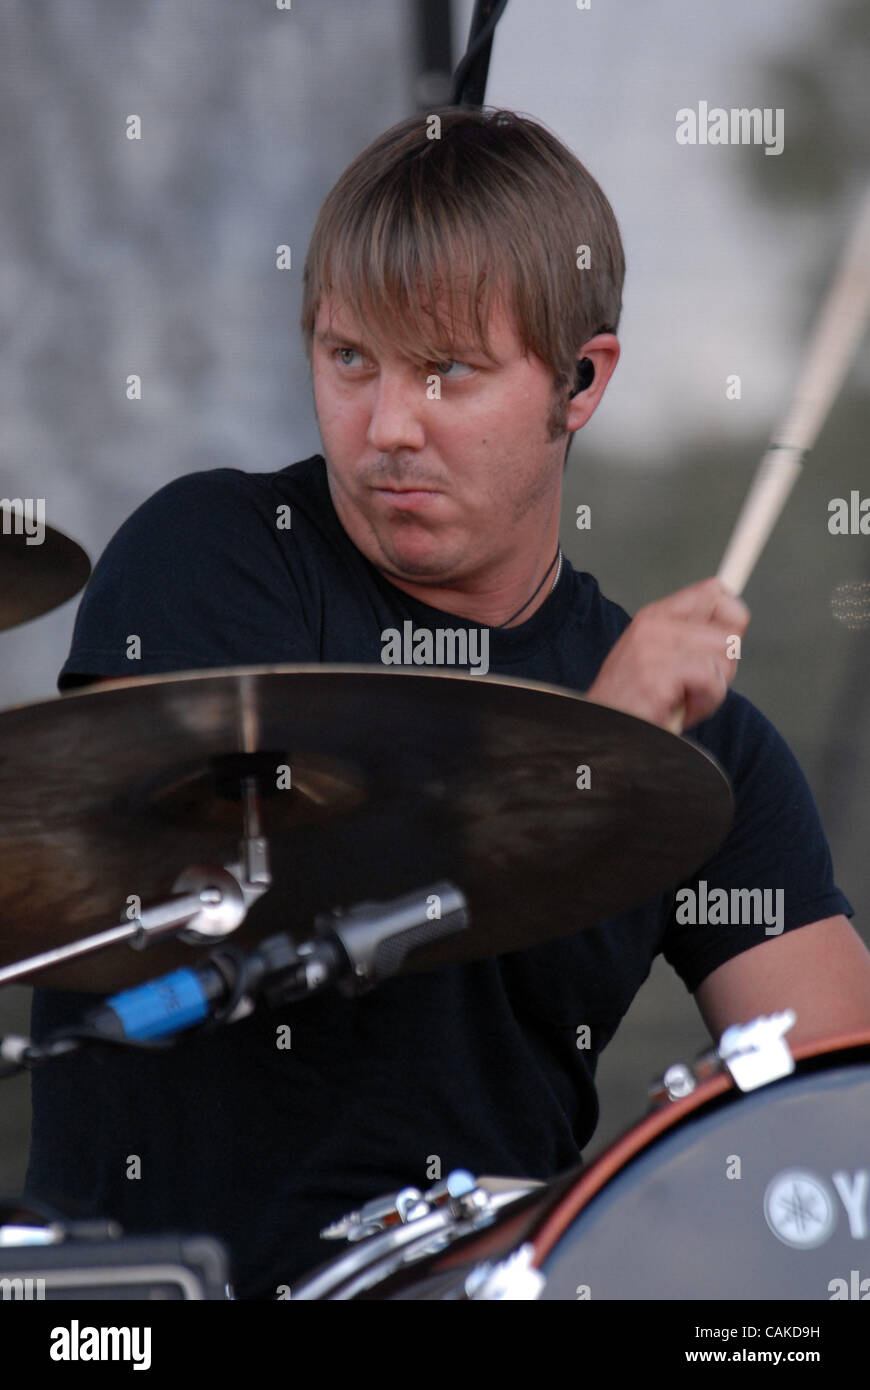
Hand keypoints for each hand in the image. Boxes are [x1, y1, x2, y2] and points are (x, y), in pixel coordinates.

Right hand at [586, 577, 749, 732]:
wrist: (601, 729)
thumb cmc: (636, 702)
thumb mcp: (661, 658)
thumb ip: (693, 638)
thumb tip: (737, 624)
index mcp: (656, 616)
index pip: (714, 591)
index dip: (731, 619)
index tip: (721, 646)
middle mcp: (654, 625)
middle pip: (730, 630)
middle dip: (724, 666)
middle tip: (696, 685)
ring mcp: (653, 648)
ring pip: (725, 655)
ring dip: (714, 689)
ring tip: (685, 699)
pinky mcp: (657, 675)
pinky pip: (712, 681)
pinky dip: (705, 703)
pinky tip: (681, 710)